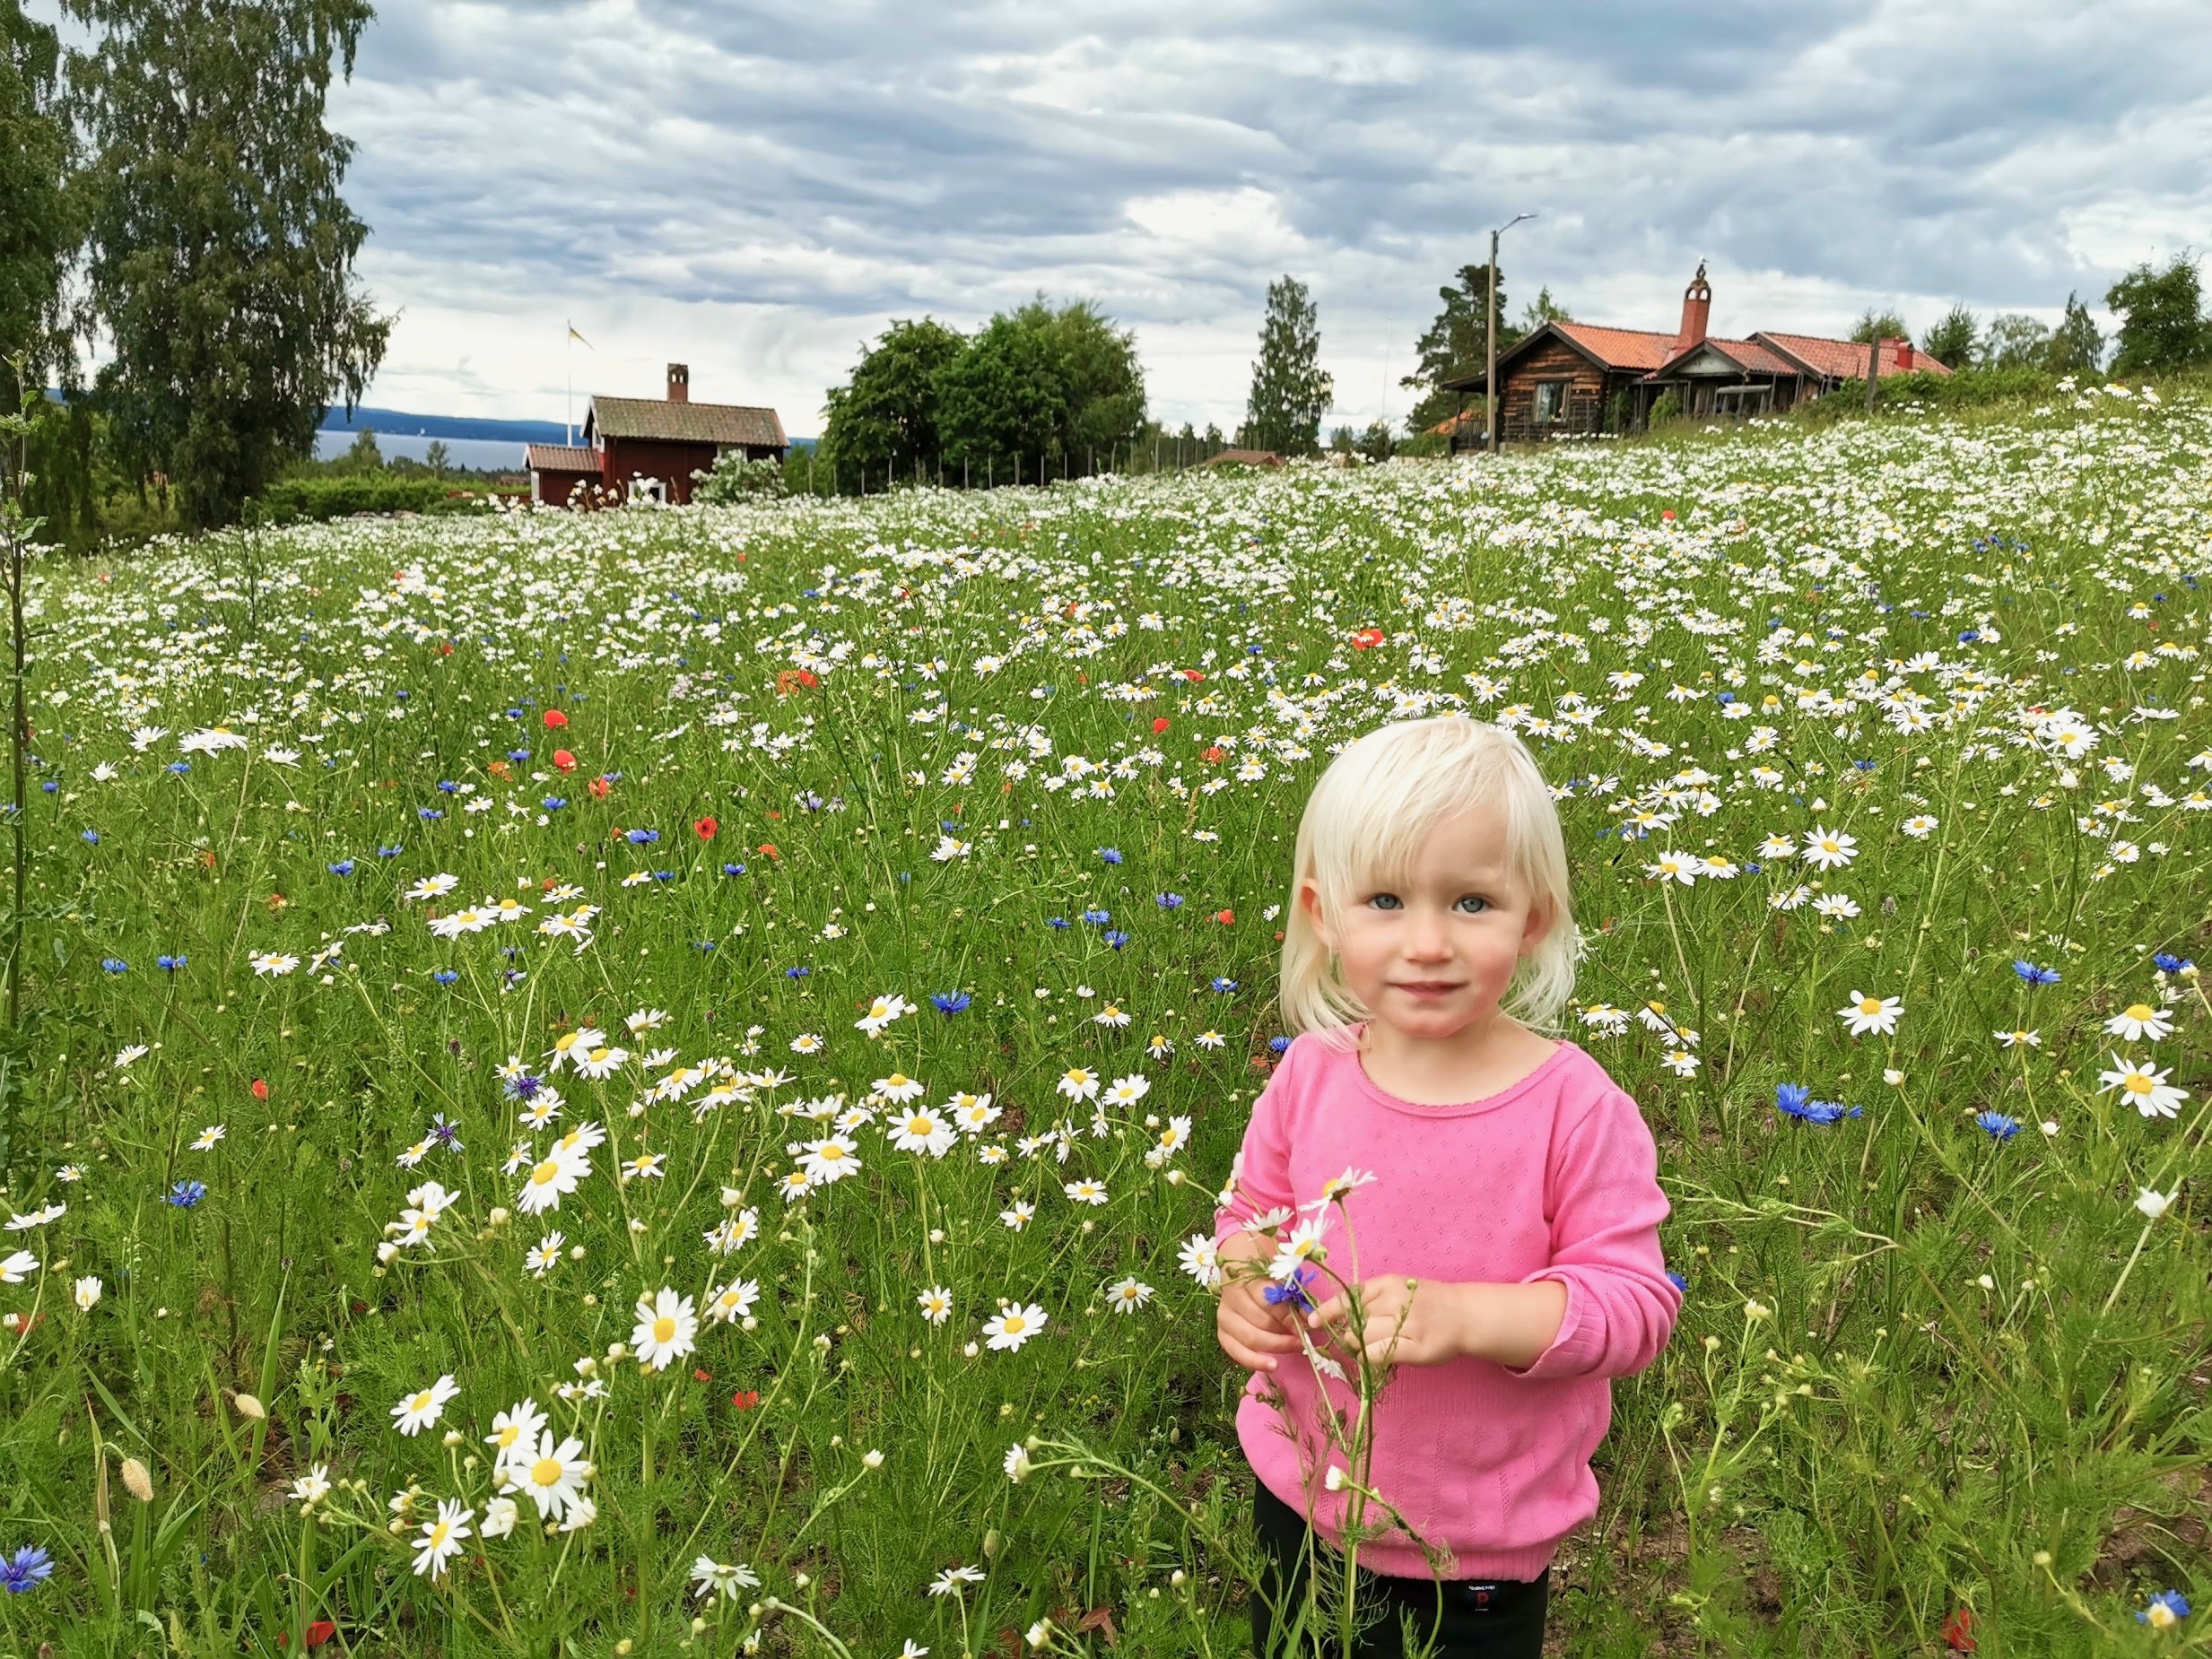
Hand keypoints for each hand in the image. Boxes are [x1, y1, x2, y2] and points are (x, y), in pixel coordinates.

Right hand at [1216, 1262, 1305, 1374]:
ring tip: (1295, 1347)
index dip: (1288, 1316)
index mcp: (1244, 1278)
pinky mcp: (1222, 1333)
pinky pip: (1236, 1352)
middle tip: (1303, 1339)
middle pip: (1260, 1322)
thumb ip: (1295, 1297)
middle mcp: (1230, 1298)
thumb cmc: (1265, 1277)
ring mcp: (1224, 1317)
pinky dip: (1255, 1362)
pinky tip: (1272, 1365)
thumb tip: (1311, 1318)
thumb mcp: (1281, 1279)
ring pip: (1250, 1338)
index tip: (1306, 1325)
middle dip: (1285, 1333)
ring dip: (1276, 1346)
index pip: (1268, 1301)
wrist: (1242, 1279)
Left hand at [1301, 1275, 1466, 1369]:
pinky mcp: (1414, 1349)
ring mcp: (1405, 1326)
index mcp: (1388, 1284)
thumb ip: (1372, 1298)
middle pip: (1353, 1324)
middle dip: (1348, 1335)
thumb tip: (1338, 1316)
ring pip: (1362, 1340)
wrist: (1463, 1315)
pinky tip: (1380, 1355)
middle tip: (1356, 1340)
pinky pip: (1379, 1356)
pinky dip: (1372, 1358)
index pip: (1349, 1298)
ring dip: (1359, 1348)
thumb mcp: (1398, 1288)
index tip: (1312, 1321)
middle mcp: (1395, 1302)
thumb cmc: (1427, 1302)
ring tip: (1372, 1346)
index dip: (1327, 1311)